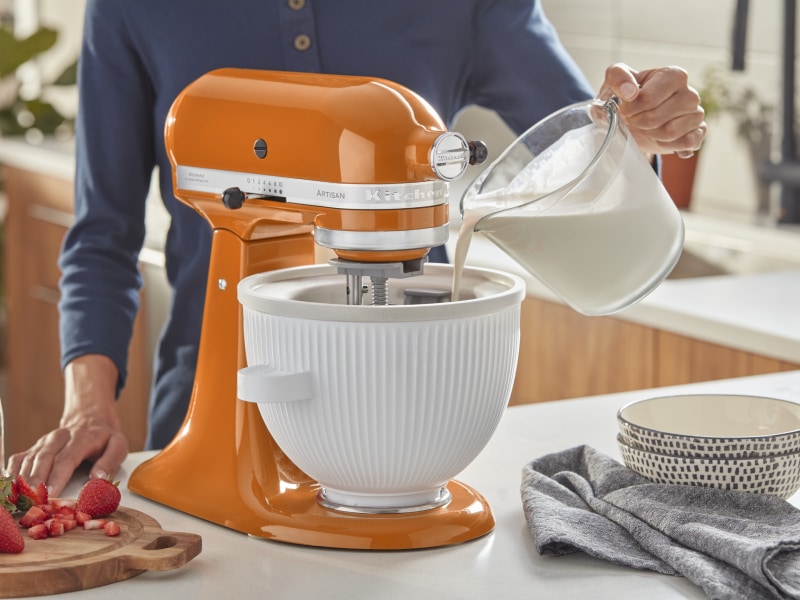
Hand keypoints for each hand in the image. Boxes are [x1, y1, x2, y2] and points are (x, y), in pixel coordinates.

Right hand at [6, 355, 128, 496]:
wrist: (90, 419)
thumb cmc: (105, 438)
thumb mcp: (118, 445)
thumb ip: (110, 461)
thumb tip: (98, 478)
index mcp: (81, 438)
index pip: (67, 458)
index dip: (57, 476)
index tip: (51, 494)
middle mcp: (59, 438)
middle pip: (43, 459)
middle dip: (37, 481)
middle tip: (33, 502)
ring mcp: (44, 442)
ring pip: (28, 460)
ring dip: (22, 480)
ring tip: (20, 501)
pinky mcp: (34, 448)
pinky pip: (18, 459)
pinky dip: (11, 474)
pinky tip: (10, 489)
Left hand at [597, 63, 706, 157]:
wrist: (637, 119)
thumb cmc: (629, 97)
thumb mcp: (615, 81)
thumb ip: (617, 77)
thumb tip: (629, 92)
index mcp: (673, 75)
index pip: (647, 99)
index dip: (630, 109)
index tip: (625, 109)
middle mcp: (689, 93)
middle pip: (655, 118)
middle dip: (638, 123)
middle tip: (633, 120)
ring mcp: (696, 113)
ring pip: (670, 132)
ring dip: (650, 135)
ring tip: (646, 128)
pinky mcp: (700, 132)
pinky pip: (686, 143)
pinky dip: (668, 145)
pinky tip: (660, 138)